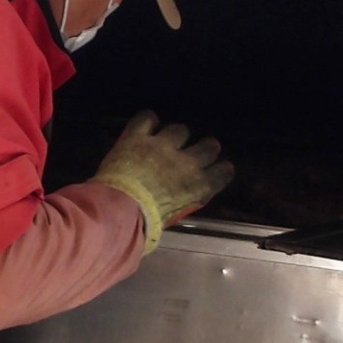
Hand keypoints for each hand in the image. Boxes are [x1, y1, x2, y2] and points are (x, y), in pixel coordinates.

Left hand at [92, 112, 232, 250]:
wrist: (120, 209)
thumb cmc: (145, 224)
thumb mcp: (173, 217)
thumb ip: (182, 201)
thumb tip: (178, 198)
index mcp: (198, 186)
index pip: (222, 173)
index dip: (221, 170)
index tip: (219, 169)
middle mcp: (186, 162)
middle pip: (208, 146)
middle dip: (205, 148)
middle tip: (195, 152)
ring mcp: (162, 146)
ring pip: (179, 130)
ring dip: (175, 135)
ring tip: (167, 141)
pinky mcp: (138, 137)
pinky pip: (147, 119)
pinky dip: (147, 121)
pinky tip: (146, 126)